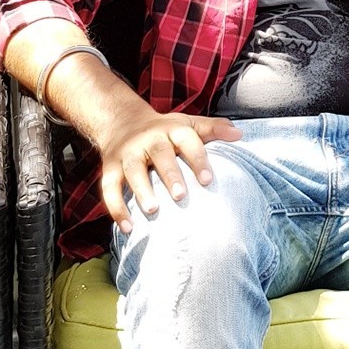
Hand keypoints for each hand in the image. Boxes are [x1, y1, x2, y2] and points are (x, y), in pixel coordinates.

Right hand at [98, 103, 241, 233]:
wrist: (121, 121)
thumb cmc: (165, 130)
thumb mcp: (188, 124)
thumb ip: (213, 129)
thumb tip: (239, 135)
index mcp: (172, 129)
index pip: (188, 140)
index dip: (198, 159)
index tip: (208, 180)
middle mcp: (149, 139)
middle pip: (160, 154)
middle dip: (170, 174)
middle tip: (181, 196)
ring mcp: (127, 153)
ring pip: (133, 170)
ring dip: (141, 190)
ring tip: (152, 210)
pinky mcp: (109, 167)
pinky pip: (109, 187)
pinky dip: (116, 207)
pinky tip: (127, 228)